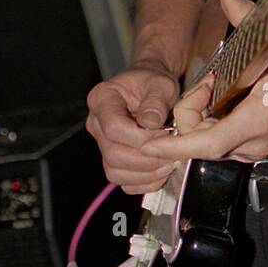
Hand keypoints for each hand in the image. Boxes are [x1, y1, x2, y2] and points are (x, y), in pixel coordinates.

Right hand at [85, 62, 180, 193]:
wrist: (151, 90)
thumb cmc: (153, 84)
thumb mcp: (160, 83)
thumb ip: (156, 100)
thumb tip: (150, 122)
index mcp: (101, 99)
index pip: (114, 128)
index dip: (140, 137)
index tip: (165, 133)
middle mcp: (96, 124)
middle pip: (112, 154)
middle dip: (145, 159)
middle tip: (171, 153)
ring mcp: (102, 144)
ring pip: (115, 172)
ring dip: (146, 174)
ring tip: (169, 163)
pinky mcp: (112, 160)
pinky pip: (123, 181)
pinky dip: (144, 183)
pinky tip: (161, 171)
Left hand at [143, 0, 267, 163]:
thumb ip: (245, 17)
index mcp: (257, 119)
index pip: (204, 144)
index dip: (173, 146)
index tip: (148, 142)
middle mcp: (254, 143)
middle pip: (200, 139)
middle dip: (191, 112)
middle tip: (208, 84)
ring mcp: (257, 151)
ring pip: (211, 142)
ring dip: (204, 118)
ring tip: (221, 89)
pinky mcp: (259, 151)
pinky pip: (225, 143)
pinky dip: (216, 125)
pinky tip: (228, 101)